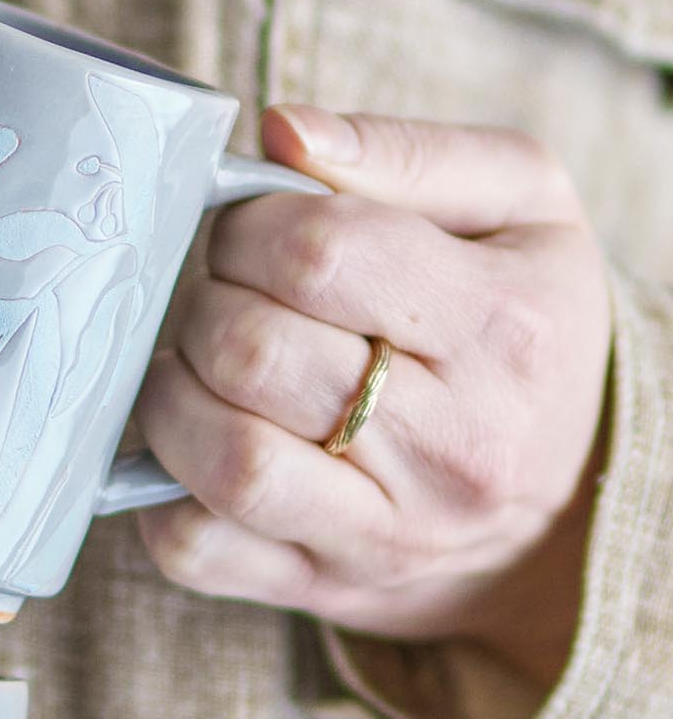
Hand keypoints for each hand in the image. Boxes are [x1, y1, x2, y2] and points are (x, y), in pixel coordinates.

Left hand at [136, 106, 611, 690]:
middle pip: (255, 355)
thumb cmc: (522, 332)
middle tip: (215, 294)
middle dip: (204, 305)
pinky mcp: (318, 586)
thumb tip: (280, 132)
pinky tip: (184, 447)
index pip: (320, 255)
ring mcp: (381, 530)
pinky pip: (197, 551)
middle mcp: (450, 444)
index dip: (250, 227)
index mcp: (501, 326)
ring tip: (191, 364)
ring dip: (171, 397)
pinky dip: (159, 494)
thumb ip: (406, 154)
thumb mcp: (522, 209)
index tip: (248, 230)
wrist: (560, 511)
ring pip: (227, 462)